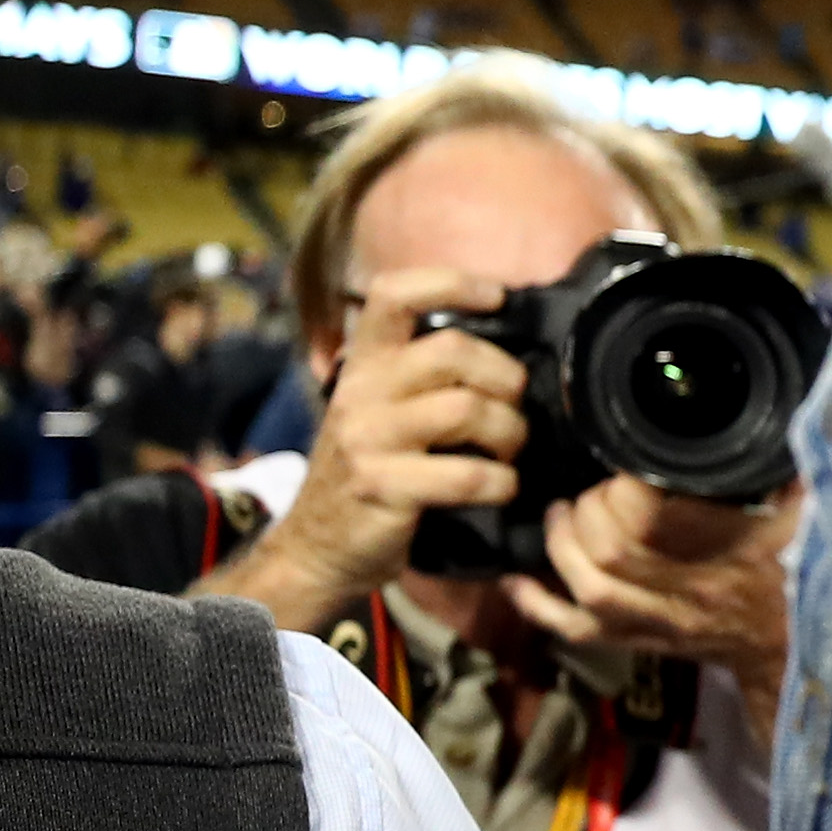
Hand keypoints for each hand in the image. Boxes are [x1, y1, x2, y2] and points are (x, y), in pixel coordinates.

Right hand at [207, 272, 528, 631]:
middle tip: (515, 406)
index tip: (497, 296)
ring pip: (466, 409)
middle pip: (453, 350)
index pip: (394, 294)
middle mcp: (361, 391)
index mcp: (364, 363)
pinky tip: (500, 488)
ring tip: (510, 452)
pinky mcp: (381, 486)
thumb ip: (424, 375)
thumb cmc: (371, 472)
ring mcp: (366, 438)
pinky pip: (466, 474)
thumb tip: (510, 346)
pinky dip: (500, 482)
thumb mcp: (383, 409)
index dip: (450, 283)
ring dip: (510, 432)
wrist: (316, 548)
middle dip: (506, 376)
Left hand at [498, 474, 799, 749]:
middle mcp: (690, 592)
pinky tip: (517, 581)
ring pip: (591, 588)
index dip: (629, 485)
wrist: (795, 646)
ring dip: (563, 545)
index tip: (631, 459)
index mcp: (732, 553)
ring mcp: (659, 622)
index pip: (656, 517)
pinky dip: (540, 606)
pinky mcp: (639, 642)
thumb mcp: (811, 513)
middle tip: (596, 486)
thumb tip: (798, 418)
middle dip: (591, 509)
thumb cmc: (803, 571)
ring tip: (562, 513)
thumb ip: (798, 469)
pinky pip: (579, 631)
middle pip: (613, 552)